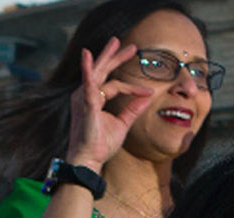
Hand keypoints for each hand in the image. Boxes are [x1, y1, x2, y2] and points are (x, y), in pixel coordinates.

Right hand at [65, 38, 154, 171]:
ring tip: (116, 42)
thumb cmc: (101, 143)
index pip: (115, 85)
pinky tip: (87, 56)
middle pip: (102, 71)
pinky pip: (88, 84)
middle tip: (128, 44)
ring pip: (97, 72)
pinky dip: (87, 69)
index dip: (133, 87)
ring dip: (108, 57)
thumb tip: (147, 98)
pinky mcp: (85, 105)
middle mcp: (86, 95)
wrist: (89, 159)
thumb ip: (132, 110)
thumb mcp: (122, 124)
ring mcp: (83, 98)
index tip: (149, 90)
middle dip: (115, 56)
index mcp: (94, 98)